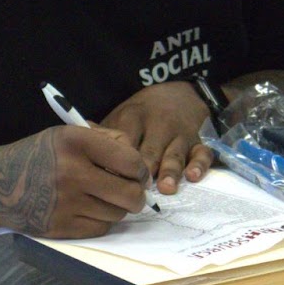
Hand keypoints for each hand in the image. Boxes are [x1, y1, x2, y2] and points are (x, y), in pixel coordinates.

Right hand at [0, 126, 150, 238]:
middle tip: (132, 191)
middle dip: (137, 195)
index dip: (141, 170)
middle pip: (130, 194)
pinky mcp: (60, 227)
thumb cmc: (40, 156)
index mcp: (75, 142)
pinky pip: (100, 228)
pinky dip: (100, 221)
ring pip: (118, 214)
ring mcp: (65, 203)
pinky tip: (88, 210)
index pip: (130, 161)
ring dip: (117, 208)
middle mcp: (71, 172)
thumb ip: (106, 140)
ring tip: (103, 198)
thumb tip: (139, 162)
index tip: (138, 173)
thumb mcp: (68, 134)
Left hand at [101, 82, 216, 195]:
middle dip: (145, 169)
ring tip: (166, 188)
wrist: (177, 94)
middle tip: (137, 189)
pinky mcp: (198, 141)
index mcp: (134, 116)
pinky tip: (193, 176)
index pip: (126, 139)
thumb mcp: (119, 117)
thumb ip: (103, 136)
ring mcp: (180, 133)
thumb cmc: (140, 115)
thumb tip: (81, 159)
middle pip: (150, 149)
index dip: (119, 159)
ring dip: (171, 171)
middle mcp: (159, 124)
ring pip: (175, 153)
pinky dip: (200, 165)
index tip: (111, 178)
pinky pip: (202, 153)